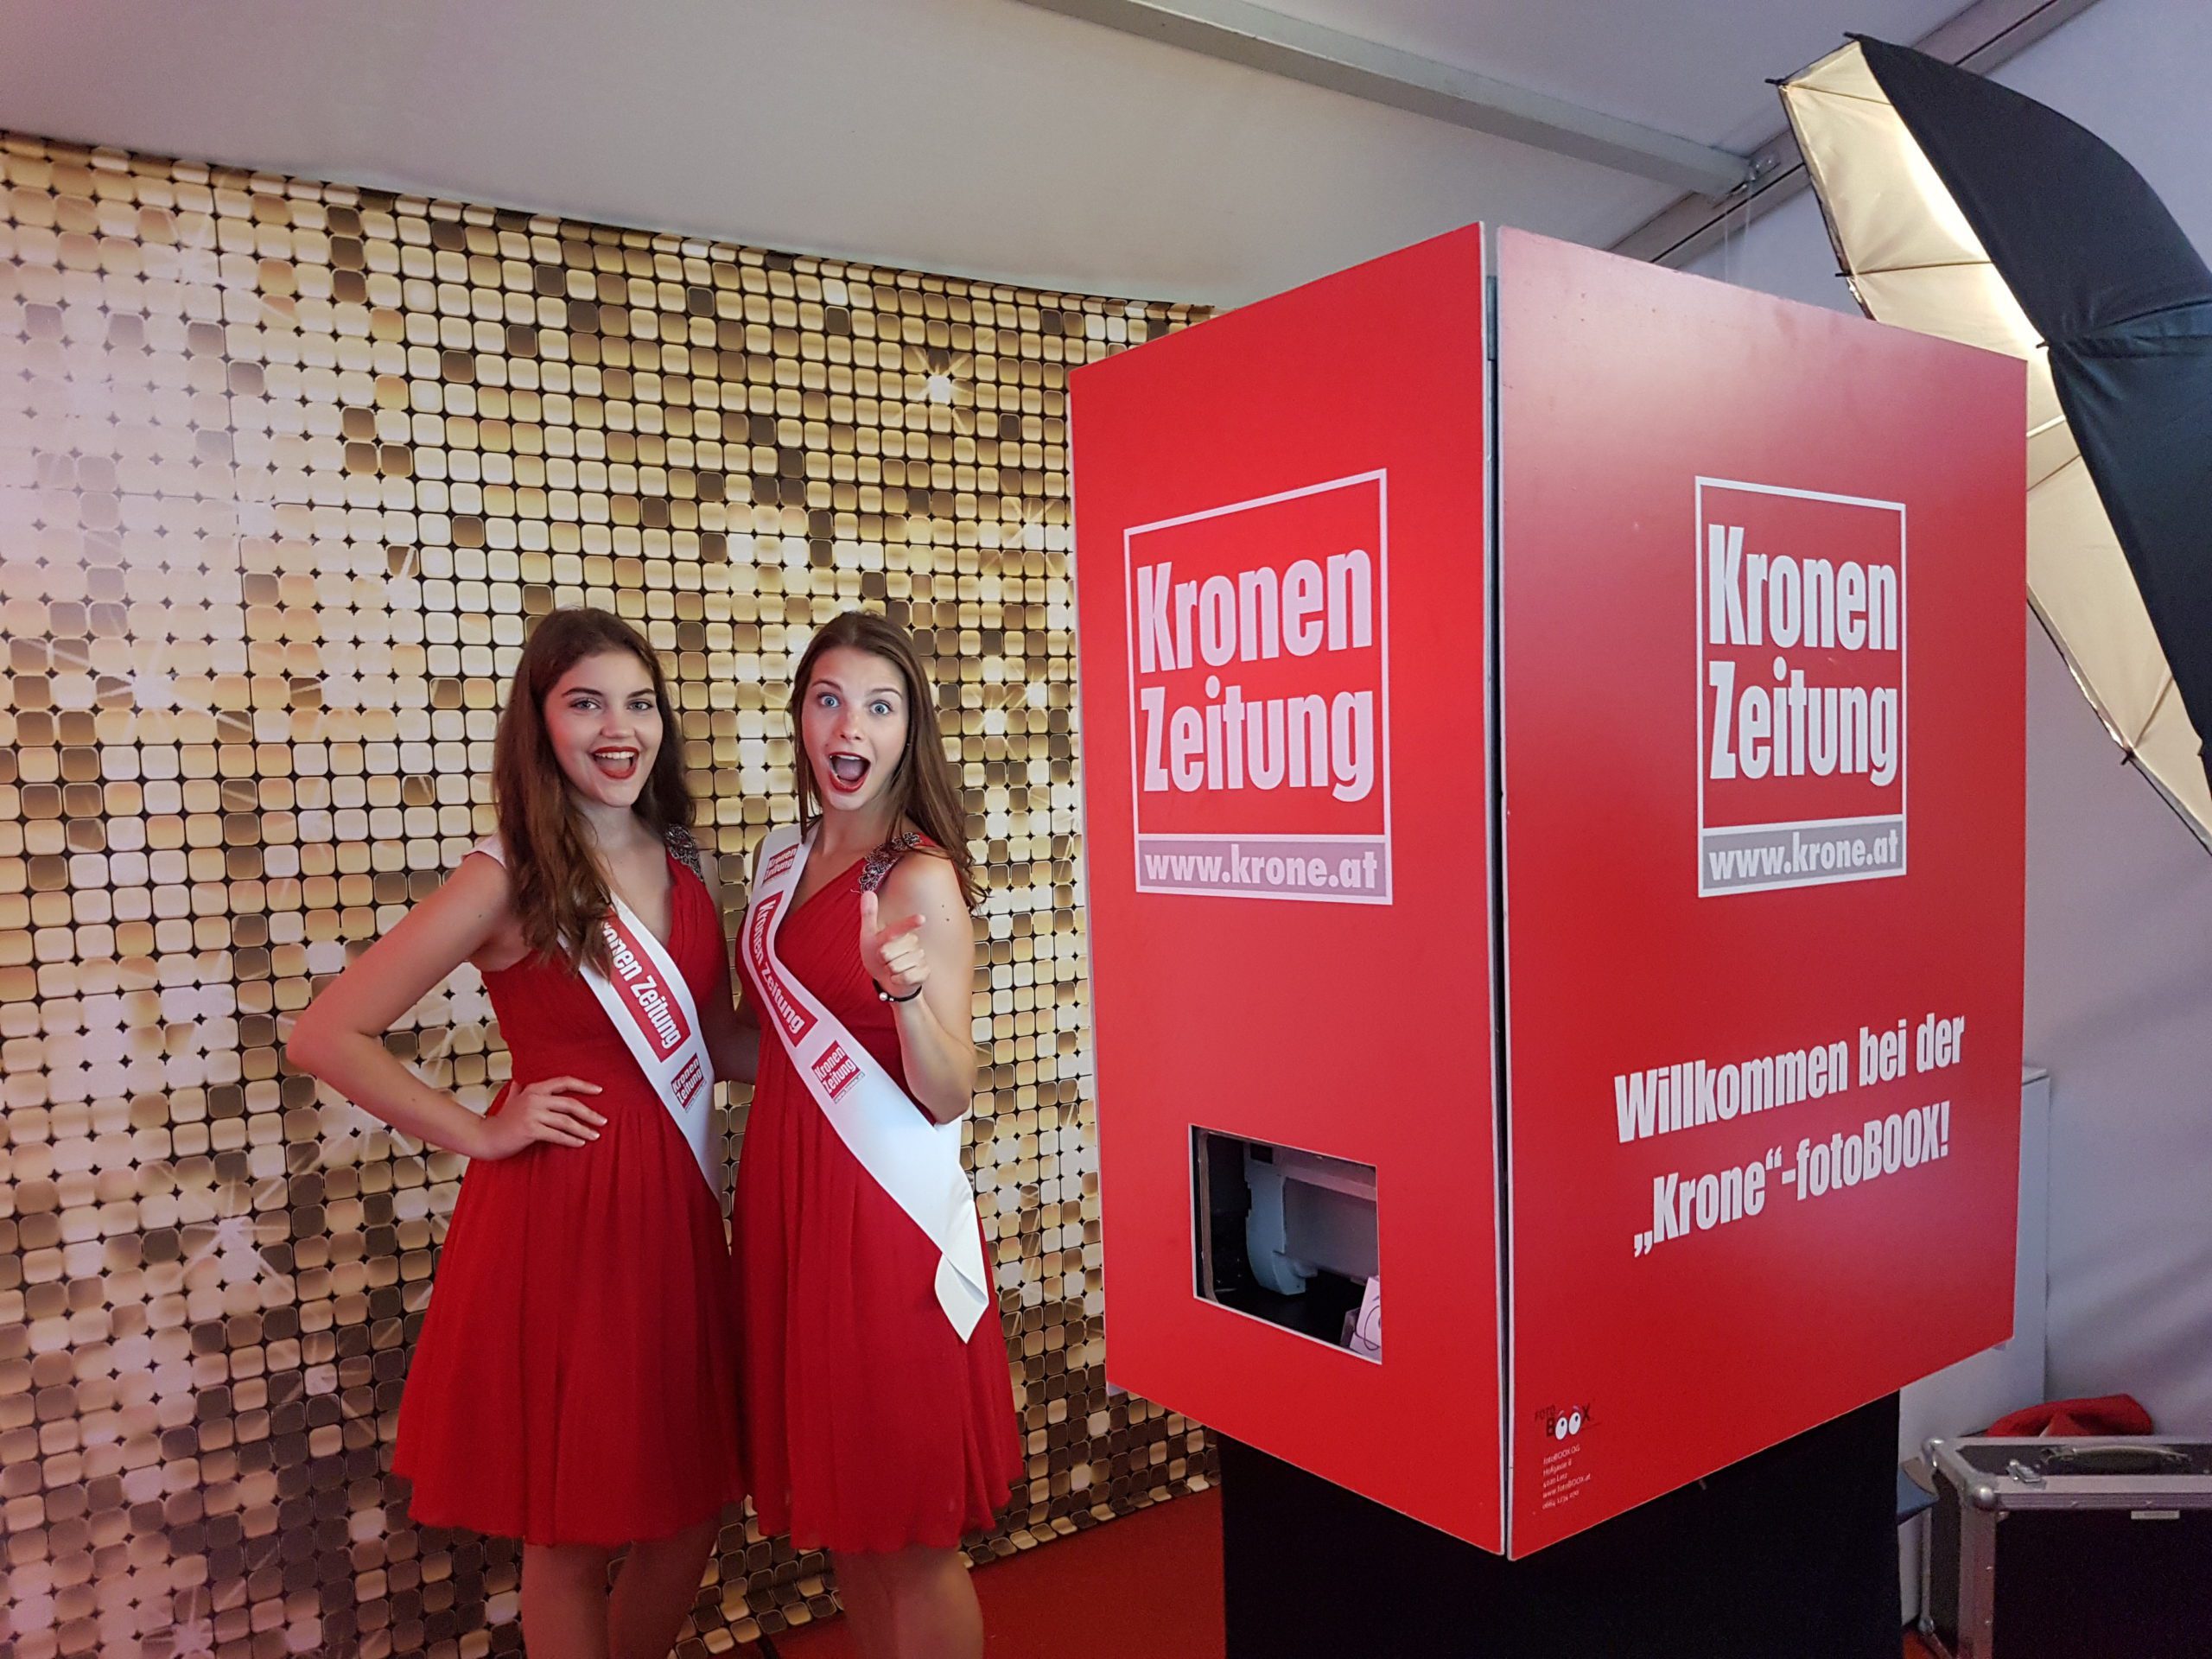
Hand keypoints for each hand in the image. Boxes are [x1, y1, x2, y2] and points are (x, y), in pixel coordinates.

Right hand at [470, 1076, 606, 1158]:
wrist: (486, 1137)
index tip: (599, 1090)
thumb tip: (520, 1080)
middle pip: (570, 1104)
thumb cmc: (502, 1121)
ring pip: (566, 1121)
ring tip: (595, 1136)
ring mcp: (532, 1114)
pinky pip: (557, 1135)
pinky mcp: (530, 1130)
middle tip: (603, 1121)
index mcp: (534, 1089)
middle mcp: (534, 1098)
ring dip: (583, 1130)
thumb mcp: (512, 1099)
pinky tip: (580, 1143)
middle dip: (590, 1113)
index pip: (564, 1082)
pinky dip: (570, 1140)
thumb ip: (519, 1089)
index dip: (583, 1085)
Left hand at [859, 889, 928, 1002]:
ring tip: (892, 969)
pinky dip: (898, 980)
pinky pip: (907, 977)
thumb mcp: (869, 937)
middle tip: (884, 961)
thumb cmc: (877, 957)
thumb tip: (868, 892)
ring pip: (898, 965)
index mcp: (901, 933)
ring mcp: (920, 958)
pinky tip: (898, 978)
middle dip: (882, 960)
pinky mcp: (924, 972)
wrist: (889, 981)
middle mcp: (913, 943)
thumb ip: (869, 915)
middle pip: (890, 951)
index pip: (900, 928)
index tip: (921, 919)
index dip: (910, 923)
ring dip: (890, 971)